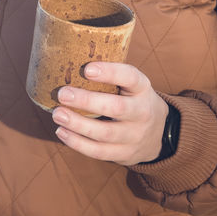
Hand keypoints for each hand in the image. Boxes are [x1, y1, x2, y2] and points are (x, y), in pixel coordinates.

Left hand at [51, 61, 168, 165]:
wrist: (158, 134)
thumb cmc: (132, 100)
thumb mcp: (131, 85)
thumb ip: (109, 76)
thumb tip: (68, 61)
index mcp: (142, 89)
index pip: (131, 77)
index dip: (110, 72)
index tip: (87, 69)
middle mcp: (142, 112)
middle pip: (117, 108)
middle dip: (87, 101)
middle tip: (62, 94)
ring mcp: (135, 136)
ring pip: (105, 133)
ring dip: (78, 124)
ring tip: (57, 114)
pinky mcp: (125, 154)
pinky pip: (99, 152)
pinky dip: (78, 143)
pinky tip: (62, 132)